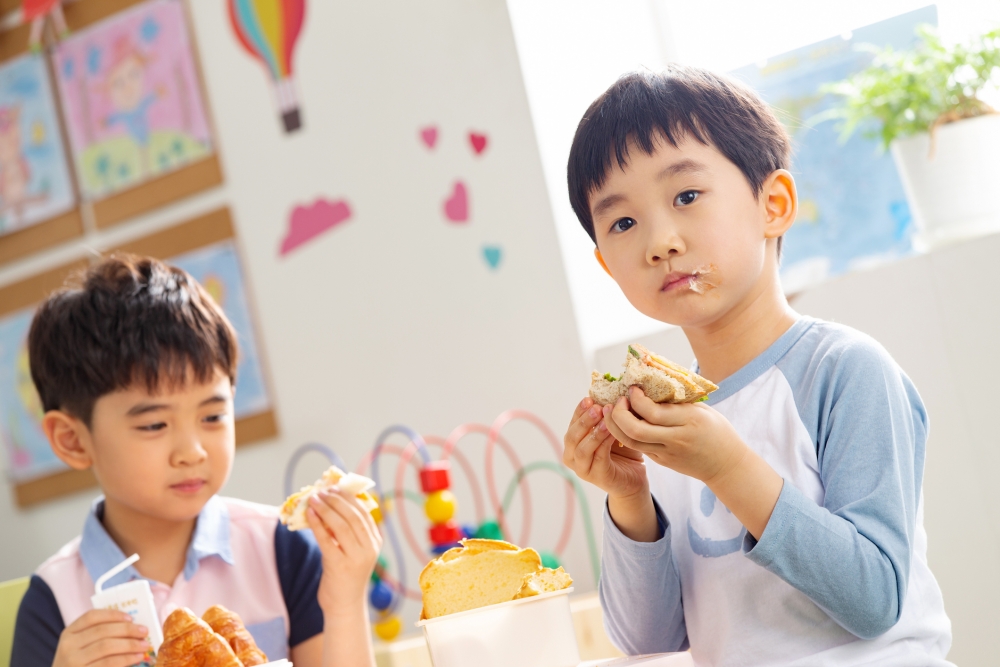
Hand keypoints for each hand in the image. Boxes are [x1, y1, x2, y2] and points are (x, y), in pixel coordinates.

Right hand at [52, 609, 149, 666]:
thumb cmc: (80, 663)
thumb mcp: (81, 647)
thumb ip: (100, 635)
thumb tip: (133, 625)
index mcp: (69, 633)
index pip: (91, 616)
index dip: (113, 615)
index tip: (131, 618)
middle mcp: (68, 646)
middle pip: (102, 631)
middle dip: (127, 630)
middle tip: (144, 631)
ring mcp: (73, 662)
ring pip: (106, 647)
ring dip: (130, 645)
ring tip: (144, 645)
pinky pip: (108, 664)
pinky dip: (126, 659)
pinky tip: (137, 657)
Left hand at [307, 489, 382, 614]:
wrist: (345, 605)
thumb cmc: (346, 575)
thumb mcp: (352, 550)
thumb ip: (346, 531)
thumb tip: (328, 505)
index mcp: (375, 541)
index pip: (363, 512)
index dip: (348, 497)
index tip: (334, 488)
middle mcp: (369, 548)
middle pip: (353, 516)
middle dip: (336, 500)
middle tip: (321, 491)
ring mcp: (356, 557)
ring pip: (341, 525)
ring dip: (325, 508)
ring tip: (313, 499)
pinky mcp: (339, 566)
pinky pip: (327, 539)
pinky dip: (317, 524)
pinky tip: (309, 514)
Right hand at [563, 397, 647, 498]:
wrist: (634, 479)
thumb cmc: (623, 452)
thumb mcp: (613, 431)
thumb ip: (606, 417)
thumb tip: (609, 392)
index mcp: (573, 443)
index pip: (572, 424)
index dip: (579, 411)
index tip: (589, 398)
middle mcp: (572, 457)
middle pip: (571, 437)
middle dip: (583, 421)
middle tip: (596, 407)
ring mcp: (582, 469)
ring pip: (581, 449)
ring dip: (593, 432)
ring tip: (605, 420)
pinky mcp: (596, 477)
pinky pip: (598, 458)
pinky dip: (604, 444)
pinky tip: (613, 434)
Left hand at [606, 386, 782, 538]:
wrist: (726, 466)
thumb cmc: (717, 431)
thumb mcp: (703, 410)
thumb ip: (677, 401)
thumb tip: (650, 384)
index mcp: (689, 421)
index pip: (653, 412)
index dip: (636, 399)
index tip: (633, 388)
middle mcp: (676, 439)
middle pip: (636, 429)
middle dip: (619, 413)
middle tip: (618, 400)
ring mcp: (667, 453)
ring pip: (631, 442)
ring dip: (615, 425)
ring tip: (612, 410)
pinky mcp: (662, 462)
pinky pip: (638, 447)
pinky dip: (624, 433)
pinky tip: (621, 422)